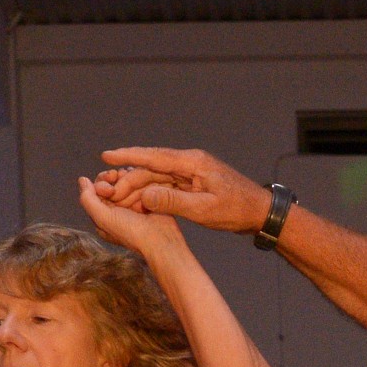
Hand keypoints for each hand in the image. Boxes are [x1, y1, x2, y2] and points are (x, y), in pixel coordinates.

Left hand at [76, 175, 183, 255]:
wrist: (160, 238)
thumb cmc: (131, 233)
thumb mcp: (102, 218)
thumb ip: (88, 200)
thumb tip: (82, 179)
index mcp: (103, 215)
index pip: (96, 189)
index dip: (101, 182)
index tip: (109, 187)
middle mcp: (116, 208)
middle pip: (110, 182)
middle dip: (114, 178)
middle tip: (120, 178)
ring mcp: (132, 202)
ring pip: (125, 179)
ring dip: (128, 177)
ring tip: (135, 183)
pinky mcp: (146, 198)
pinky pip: (140, 181)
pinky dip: (140, 178)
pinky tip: (144, 181)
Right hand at [93, 148, 273, 235]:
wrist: (260, 211)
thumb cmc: (237, 209)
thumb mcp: (204, 209)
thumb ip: (173, 202)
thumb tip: (145, 195)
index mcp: (192, 162)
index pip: (154, 156)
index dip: (128, 156)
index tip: (106, 155)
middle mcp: (190, 163)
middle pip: (152, 167)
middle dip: (128, 176)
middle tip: (106, 189)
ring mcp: (192, 172)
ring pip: (158, 176)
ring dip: (138, 186)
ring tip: (117, 195)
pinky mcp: (195, 183)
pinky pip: (167, 185)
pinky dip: (152, 192)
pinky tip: (139, 198)